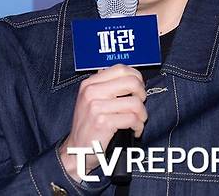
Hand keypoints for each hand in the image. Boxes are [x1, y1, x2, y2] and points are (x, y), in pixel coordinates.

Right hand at [58, 64, 147, 180]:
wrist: (76, 149)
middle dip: (142, 94)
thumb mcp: (91, 100)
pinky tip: (134, 130)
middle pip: (132, 82)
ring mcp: (96, 106)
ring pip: (135, 102)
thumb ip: (106, 86)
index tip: (138, 89)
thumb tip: (129, 76)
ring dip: (142, 114)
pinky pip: (132, 119)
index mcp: (90, 83)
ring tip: (138, 120)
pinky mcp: (103, 122)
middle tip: (139, 105)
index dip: (136, 78)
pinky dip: (138, 126)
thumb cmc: (88, 125)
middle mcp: (91, 91)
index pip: (121, 69)